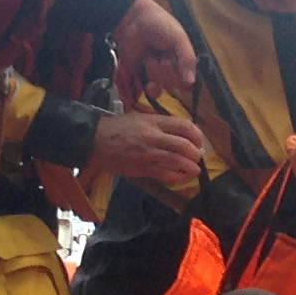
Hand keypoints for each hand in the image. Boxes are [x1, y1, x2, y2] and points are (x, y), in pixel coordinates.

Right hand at [91, 111, 205, 186]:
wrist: (96, 140)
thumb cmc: (118, 127)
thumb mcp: (140, 116)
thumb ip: (159, 123)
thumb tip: (180, 132)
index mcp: (154, 122)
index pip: (184, 126)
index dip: (197, 135)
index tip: (199, 141)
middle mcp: (154, 137)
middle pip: (184, 146)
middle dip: (196, 153)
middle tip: (197, 157)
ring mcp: (148, 154)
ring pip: (177, 162)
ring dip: (190, 167)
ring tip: (194, 169)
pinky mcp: (143, 169)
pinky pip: (166, 175)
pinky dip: (178, 177)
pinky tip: (183, 178)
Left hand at [112, 0, 195, 95]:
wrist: (133, 20)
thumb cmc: (159, 24)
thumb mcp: (178, 38)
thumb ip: (188, 58)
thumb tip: (191, 81)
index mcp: (184, 57)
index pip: (190, 77)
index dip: (184, 75)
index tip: (177, 63)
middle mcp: (173, 67)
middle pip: (176, 83)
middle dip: (167, 69)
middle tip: (161, 55)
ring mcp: (158, 72)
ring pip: (163, 85)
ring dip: (155, 71)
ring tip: (149, 56)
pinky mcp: (144, 75)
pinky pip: (152, 91)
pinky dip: (151, 89)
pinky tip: (149, 84)